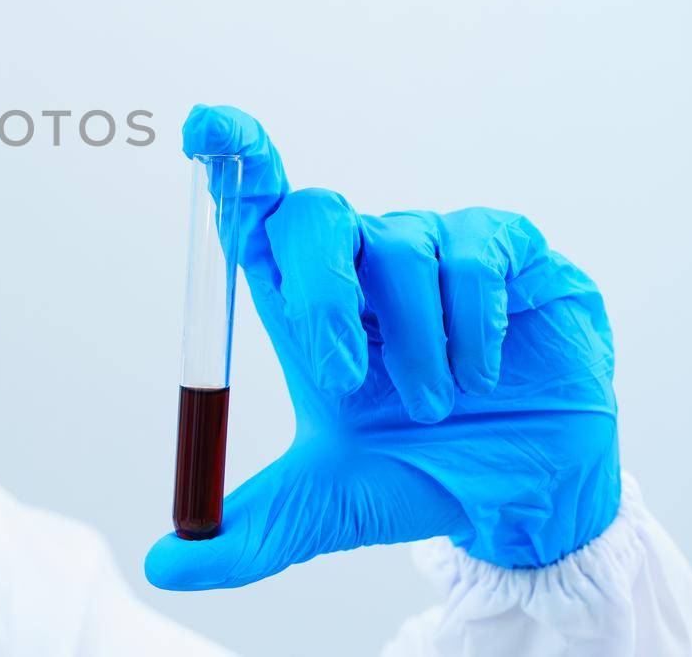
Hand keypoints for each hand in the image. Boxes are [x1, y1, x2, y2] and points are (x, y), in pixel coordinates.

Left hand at [145, 106, 619, 589]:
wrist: (525, 495)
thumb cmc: (418, 475)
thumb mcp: (326, 508)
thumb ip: (250, 531)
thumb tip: (166, 563)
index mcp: (303, 299)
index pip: (257, 207)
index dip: (233, 159)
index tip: (205, 128)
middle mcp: (360, 259)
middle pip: (318, 215)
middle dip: (321, 292)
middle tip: (344, 377)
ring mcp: (434, 246)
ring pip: (403, 248)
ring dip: (415, 343)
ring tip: (436, 406)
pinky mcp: (507, 249)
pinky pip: (478, 254)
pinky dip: (476, 324)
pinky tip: (487, 371)